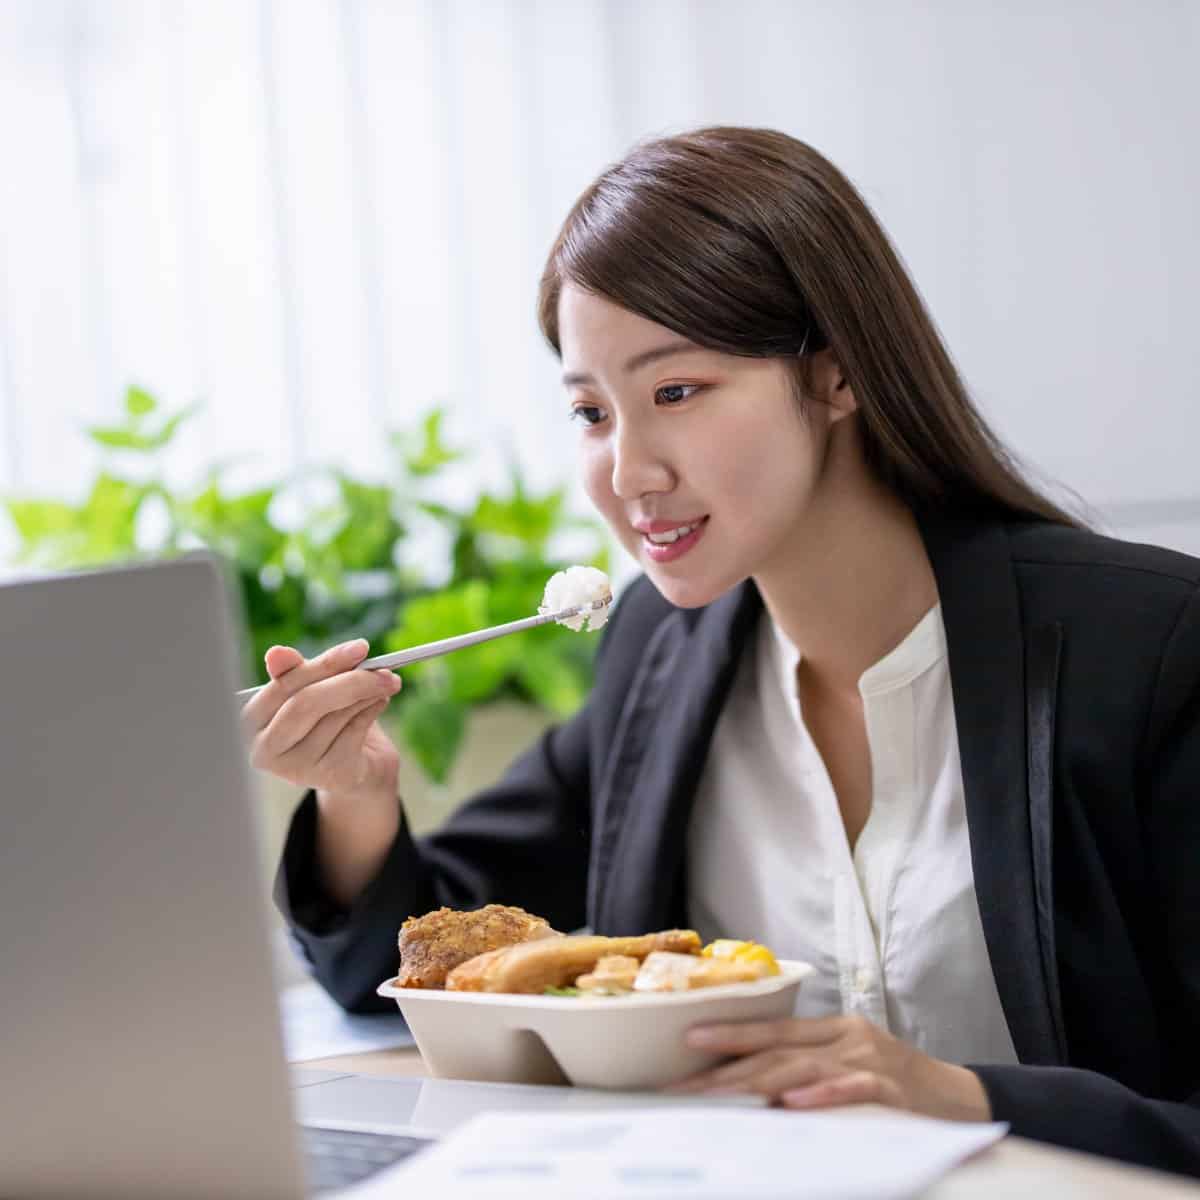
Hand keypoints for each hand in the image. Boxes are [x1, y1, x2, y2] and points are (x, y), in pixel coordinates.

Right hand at [239, 639, 402, 805]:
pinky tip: (379, 703)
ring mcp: (296, 768)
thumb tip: (276, 653)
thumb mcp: (311, 689)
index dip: (323, 664)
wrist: (354, 765)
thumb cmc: (326, 718)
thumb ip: (295, 671)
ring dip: (367, 694)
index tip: (359, 648)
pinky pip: (355, 732)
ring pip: (336, 716)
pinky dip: (373, 711)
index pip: (284, 685)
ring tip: (383, 683)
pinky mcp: (329, 776)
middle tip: (383, 669)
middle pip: (307, 704)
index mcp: (252, 721)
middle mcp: (265, 749)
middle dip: (350, 681)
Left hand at [664, 1014, 991, 1121]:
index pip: (774, 1028)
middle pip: (778, 1052)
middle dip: (727, 1071)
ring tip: (721, 1097)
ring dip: (757, 1084)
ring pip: (804, 1069)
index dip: (730, 1032)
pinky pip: (852, 1091)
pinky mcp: (893, 1092)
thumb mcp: (852, 1063)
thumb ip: (810, 1066)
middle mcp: (848, 1039)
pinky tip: (793, 1105)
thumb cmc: (898, 1085)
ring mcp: (870, 1063)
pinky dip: (822, 1097)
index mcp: (835, 1029)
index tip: (688, 1039)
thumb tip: (753, 1082)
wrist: (963, 1101)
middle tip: (685, 1089)